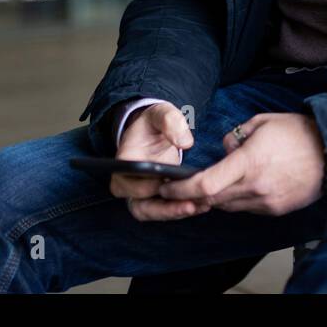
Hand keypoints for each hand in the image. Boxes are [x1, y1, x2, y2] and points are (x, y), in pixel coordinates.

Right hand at [113, 102, 203, 221]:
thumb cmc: (155, 123)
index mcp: (125, 161)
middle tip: (190, 205)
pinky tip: (202, 205)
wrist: (155, 131)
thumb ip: (171, 121)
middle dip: (165, 209)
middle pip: (139, 205)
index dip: (144, 187)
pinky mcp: (154, 198)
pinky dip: (180, 210)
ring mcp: (140, 193)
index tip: (166, 184)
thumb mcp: (161, 113)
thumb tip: (185, 143)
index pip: (127, 182)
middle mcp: (128, 182)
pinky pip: (163, 211)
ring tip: (200, 207)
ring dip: (174, 213)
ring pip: (152, 212)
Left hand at [158, 113, 325, 215]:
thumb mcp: (262, 122)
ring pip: (227, 205)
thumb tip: (224, 149)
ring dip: (215, 196)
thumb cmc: (298, 132)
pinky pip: (247, 208)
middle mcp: (255, 186)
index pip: (205, 184)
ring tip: (216, 181)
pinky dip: (238, 198)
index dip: (181, 189)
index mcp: (249, 162)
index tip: (167, 186)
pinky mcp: (276, 209)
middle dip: (191, 195)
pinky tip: (244, 184)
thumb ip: (235, 136)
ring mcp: (266, 201)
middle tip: (179, 188)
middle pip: (211, 199)